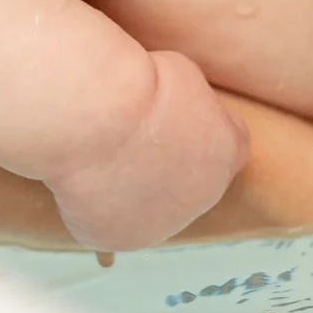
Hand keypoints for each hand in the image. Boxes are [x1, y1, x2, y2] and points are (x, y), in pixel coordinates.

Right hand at [49, 49, 250, 251]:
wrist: (97, 117)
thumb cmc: (137, 85)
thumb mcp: (183, 76)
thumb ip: (190, 105)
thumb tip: (176, 112)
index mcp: (226, 152)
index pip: (230, 145)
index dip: (200, 129)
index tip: (174, 117)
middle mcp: (202, 197)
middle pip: (190, 182)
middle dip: (166, 163)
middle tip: (132, 138)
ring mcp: (161, 223)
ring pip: (149, 207)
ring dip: (133, 189)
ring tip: (102, 156)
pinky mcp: (118, 237)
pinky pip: (109, 221)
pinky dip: (96, 205)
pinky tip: (82, 179)